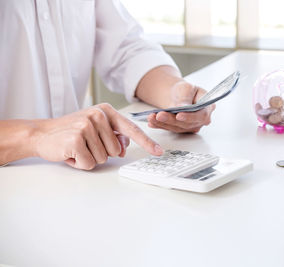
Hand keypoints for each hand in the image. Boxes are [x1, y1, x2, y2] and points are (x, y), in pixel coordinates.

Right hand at [32, 103, 162, 169]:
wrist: (41, 133)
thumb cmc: (71, 132)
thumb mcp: (96, 130)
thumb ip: (115, 136)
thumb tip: (124, 147)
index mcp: (106, 111)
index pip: (132, 129)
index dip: (147, 142)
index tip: (159, 152)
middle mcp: (98, 115)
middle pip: (116, 151)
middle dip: (101, 153)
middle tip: (85, 144)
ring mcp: (87, 125)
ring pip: (104, 158)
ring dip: (89, 158)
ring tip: (77, 147)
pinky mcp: (76, 138)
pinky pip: (89, 163)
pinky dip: (79, 163)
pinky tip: (70, 153)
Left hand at [147, 81, 215, 132]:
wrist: (179, 95)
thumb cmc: (185, 90)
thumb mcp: (186, 88)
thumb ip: (185, 98)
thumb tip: (183, 107)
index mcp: (208, 107)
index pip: (201, 115)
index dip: (190, 117)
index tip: (179, 115)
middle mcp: (202, 119)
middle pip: (188, 124)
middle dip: (172, 120)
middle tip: (160, 115)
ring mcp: (192, 126)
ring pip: (178, 128)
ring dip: (163, 123)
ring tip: (152, 117)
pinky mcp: (182, 129)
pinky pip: (171, 129)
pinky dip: (160, 125)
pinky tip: (152, 122)